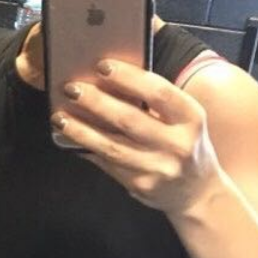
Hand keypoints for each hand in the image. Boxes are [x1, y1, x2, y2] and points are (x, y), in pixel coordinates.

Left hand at [50, 59, 222, 215]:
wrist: (199, 191)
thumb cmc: (184, 141)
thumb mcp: (183, 118)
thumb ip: (154, 100)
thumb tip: (106, 76)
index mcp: (191, 118)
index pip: (159, 92)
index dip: (129, 77)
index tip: (102, 65)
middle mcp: (178, 145)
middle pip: (129, 119)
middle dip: (96, 102)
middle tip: (71, 88)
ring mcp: (159, 168)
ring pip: (112, 146)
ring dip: (81, 130)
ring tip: (59, 116)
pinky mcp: (142, 186)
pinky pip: (107, 163)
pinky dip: (85, 148)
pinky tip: (69, 137)